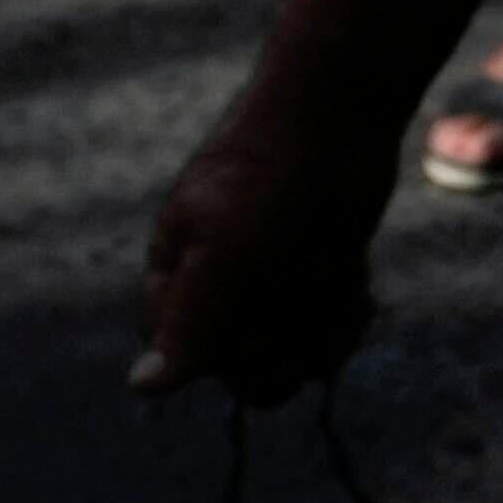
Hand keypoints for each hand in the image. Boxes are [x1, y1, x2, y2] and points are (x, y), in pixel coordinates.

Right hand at [134, 90, 390, 405]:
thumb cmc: (268, 177)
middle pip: (244, 368)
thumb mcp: (225, 250)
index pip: (191, 360)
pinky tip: (359, 296)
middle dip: (282, 348)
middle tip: (309, 298)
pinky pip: (326, 332)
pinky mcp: (316, 277)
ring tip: (340, 292)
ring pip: (292, 355)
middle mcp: (220, 292)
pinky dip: (344, 321)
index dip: (231, 353)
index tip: (260, 315)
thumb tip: (142, 388)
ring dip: (321, 337)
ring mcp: (271, 286)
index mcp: (177, 284)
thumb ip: (190, 321)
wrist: (337, 114)